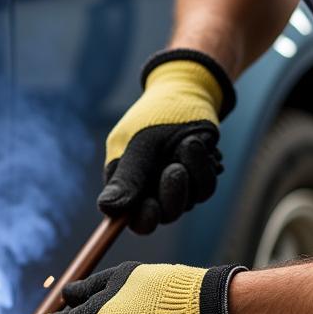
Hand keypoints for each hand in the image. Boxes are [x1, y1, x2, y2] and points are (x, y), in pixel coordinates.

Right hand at [99, 50, 235, 232]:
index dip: (142, 219)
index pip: (131, 218)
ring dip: (193, 172)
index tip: (150, 206)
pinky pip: (205, 187)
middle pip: (164, 216)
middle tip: (175, 168)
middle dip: (173, 194)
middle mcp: (149, 190)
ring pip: (189, 202)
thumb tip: (107, 208)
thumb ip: (127, 177)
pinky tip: (200, 146)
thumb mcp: (139, 144)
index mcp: (126, 184)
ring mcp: (174, 187)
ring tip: (189, 144)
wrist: (188, 93)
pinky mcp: (196, 180)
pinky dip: (205, 166)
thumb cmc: (156, 115)